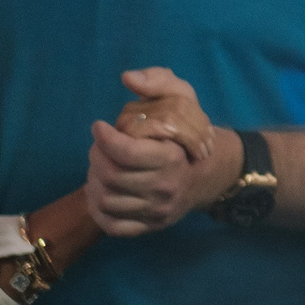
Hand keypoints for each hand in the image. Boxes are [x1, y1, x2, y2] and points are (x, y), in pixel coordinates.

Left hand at [88, 69, 234, 235]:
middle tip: (98, 144)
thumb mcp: (183, 98)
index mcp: (172, 158)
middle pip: (112, 176)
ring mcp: (157, 211)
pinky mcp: (150, 227)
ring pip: (107, 201)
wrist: (210, 175)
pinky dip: (97, 210)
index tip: (99, 125)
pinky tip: (100, 190)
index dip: (105, 138)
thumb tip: (128, 77)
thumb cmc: (190, 133)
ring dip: (94, 180)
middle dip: (96, 156)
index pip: (127, 153)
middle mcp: (165, 188)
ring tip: (99, 165)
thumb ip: (158, 82)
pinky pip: (112, 226)